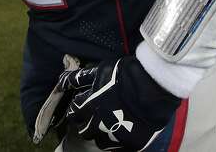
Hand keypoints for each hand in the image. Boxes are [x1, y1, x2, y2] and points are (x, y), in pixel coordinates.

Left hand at [57, 57, 179, 150]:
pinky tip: (119, 130)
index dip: (75, 109)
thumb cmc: (125, 75)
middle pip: (83, 130)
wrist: (154, 88)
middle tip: (91, 116)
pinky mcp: (128, 143)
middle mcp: (98, 123)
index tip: (80, 106)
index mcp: (89, 105)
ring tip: (105, 124)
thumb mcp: (100, 71)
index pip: (73, 113)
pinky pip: (114, 147)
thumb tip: (62, 81)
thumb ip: (79, 79)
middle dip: (84, 123)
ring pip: (97, 141)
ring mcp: (113, 135)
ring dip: (98, 133)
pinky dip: (113, 139)